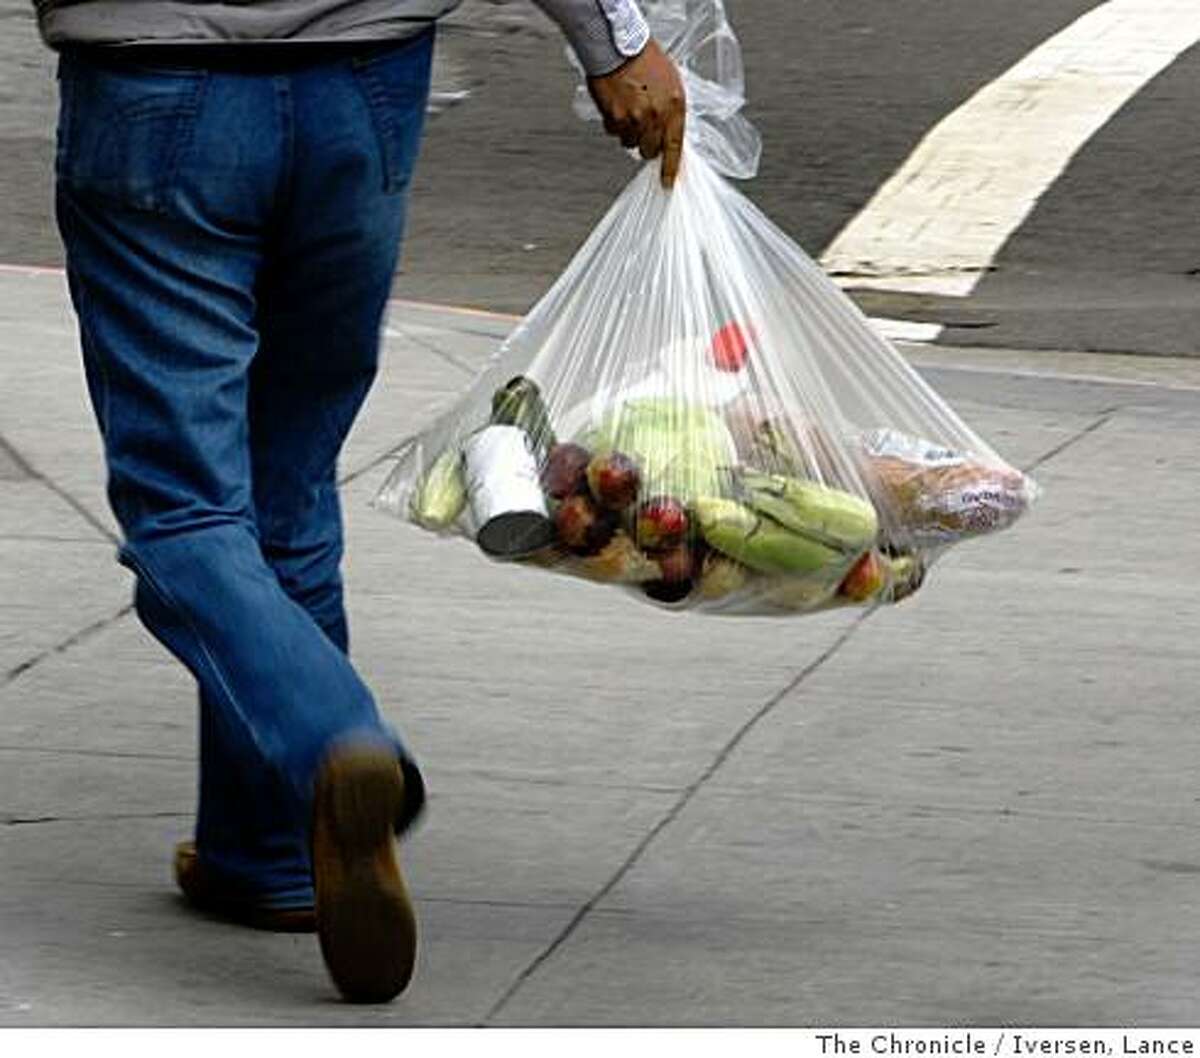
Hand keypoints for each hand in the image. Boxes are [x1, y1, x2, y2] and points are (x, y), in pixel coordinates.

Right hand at [588, 40, 685, 188]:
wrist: (617, 46)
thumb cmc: (644, 59)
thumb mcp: (671, 83)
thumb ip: (672, 111)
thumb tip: (669, 135)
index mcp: (675, 106)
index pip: (675, 147)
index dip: (670, 168)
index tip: (667, 182)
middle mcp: (656, 116)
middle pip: (649, 150)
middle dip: (645, 143)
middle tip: (641, 128)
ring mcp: (634, 119)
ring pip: (629, 143)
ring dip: (628, 132)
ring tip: (628, 108)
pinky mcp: (614, 118)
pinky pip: (614, 132)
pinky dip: (614, 123)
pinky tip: (616, 104)